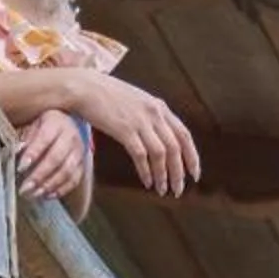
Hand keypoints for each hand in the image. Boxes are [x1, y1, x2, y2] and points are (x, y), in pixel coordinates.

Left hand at [15, 107, 87, 202]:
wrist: (65, 125)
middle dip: (39, 175)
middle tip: (25, 188)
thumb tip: (16, 152)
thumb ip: (24, 139)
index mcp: (56, 122)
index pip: (44, 139)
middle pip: (56, 158)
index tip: (20, 168)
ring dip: (49, 185)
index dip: (33, 154)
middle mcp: (71, 136)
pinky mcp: (83, 164)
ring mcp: (79, 151)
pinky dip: (61, 190)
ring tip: (34, 194)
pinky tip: (47, 195)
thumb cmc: (42, 127)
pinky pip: (74, 180)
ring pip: (67, 171)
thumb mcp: (31, 126)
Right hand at [73, 74, 200, 197]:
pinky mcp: (124, 130)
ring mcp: (140, 121)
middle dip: (179, 172)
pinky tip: (146, 182)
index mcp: (159, 107)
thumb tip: (160, 137)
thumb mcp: (137, 101)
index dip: (192, 157)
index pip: (184, 135)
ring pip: (161, 154)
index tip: (194, 175)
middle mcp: (154, 114)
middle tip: (178, 190)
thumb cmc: (106, 95)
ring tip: (162, 190)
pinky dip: (146, 172)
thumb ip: (150, 116)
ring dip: (163, 176)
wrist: (84, 87)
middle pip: (175, 148)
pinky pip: (141, 156)